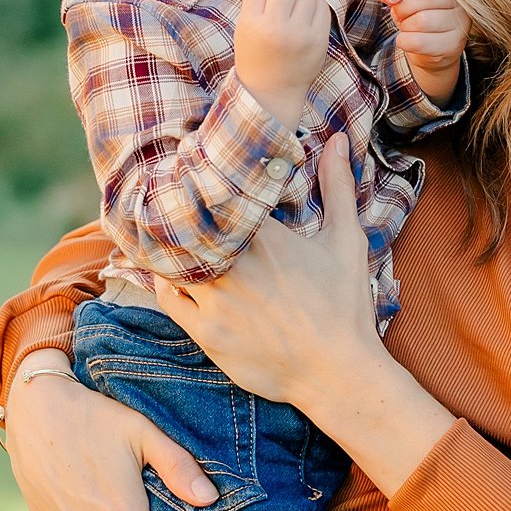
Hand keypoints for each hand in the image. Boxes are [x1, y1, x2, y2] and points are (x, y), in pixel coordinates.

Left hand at [154, 137, 456, 495]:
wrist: (337, 372)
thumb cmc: (344, 304)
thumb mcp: (346, 240)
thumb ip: (337, 186)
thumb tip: (336, 138)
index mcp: (264, 235)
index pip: (219, 193)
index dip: (205, 179)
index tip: (199, 169)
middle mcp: (234, 264)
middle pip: (187, 224)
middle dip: (180, 208)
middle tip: (171, 193)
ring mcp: (216, 300)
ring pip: (172, 259)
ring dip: (169, 245)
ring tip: (164, 232)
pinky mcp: (205, 332)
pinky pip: (167, 296)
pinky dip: (165, 280)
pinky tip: (171, 271)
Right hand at [232, 0, 331, 129]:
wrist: (273, 89)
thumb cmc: (257, 50)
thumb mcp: (246, 22)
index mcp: (251, 22)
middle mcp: (275, 27)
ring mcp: (300, 34)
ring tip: (294, 2)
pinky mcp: (319, 40)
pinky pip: (321, 6)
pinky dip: (315, 4)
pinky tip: (306, 15)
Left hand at [374, 0, 469, 102]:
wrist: (430, 49)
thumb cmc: (417, 15)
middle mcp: (459, 0)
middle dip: (403, 7)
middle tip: (397, 14)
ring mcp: (460, 23)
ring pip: (424, 20)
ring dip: (405, 26)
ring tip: (407, 27)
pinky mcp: (454, 45)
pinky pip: (421, 42)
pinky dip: (405, 41)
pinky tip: (407, 40)